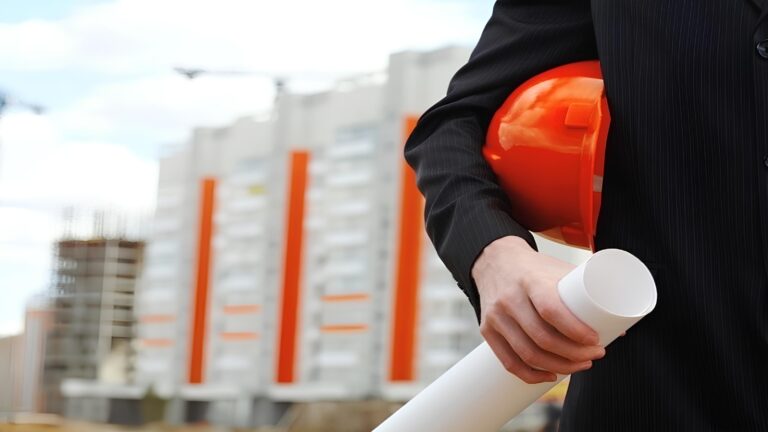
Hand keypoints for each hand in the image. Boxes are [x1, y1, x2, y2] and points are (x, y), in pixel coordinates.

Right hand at [471, 236, 605, 383]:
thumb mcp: (559, 270)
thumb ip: (587, 293)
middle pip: (541, 338)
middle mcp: (510, 298)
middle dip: (573, 354)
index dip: (575, 331)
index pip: (551, 311)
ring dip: (558, 367)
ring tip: (579, 365)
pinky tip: (550, 376)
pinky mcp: (487, 330)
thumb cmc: (536, 268)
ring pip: (527, 353)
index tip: (596, 341)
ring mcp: (495, 316)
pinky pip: (509, 361)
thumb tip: (620, 327)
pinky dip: (531, 375)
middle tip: (594, 356)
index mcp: (530, 280)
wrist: (496, 260)